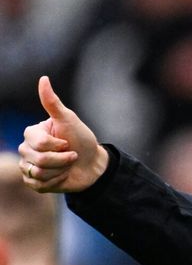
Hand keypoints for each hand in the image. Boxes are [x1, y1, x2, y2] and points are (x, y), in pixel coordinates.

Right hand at [18, 76, 108, 192]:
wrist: (92, 164)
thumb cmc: (82, 140)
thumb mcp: (69, 120)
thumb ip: (53, 103)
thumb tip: (43, 78)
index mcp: (31, 133)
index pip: (40, 143)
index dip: (59, 146)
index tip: (69, 143)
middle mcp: (26, 149)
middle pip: (39, 159)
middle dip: (63, 160)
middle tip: (72, 156)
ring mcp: (28, 166)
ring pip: (38, 173)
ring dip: (60, 171)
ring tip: (67, 165)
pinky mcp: (33, 182)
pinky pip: (39, 185)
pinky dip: (56, 182)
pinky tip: (63, 175)